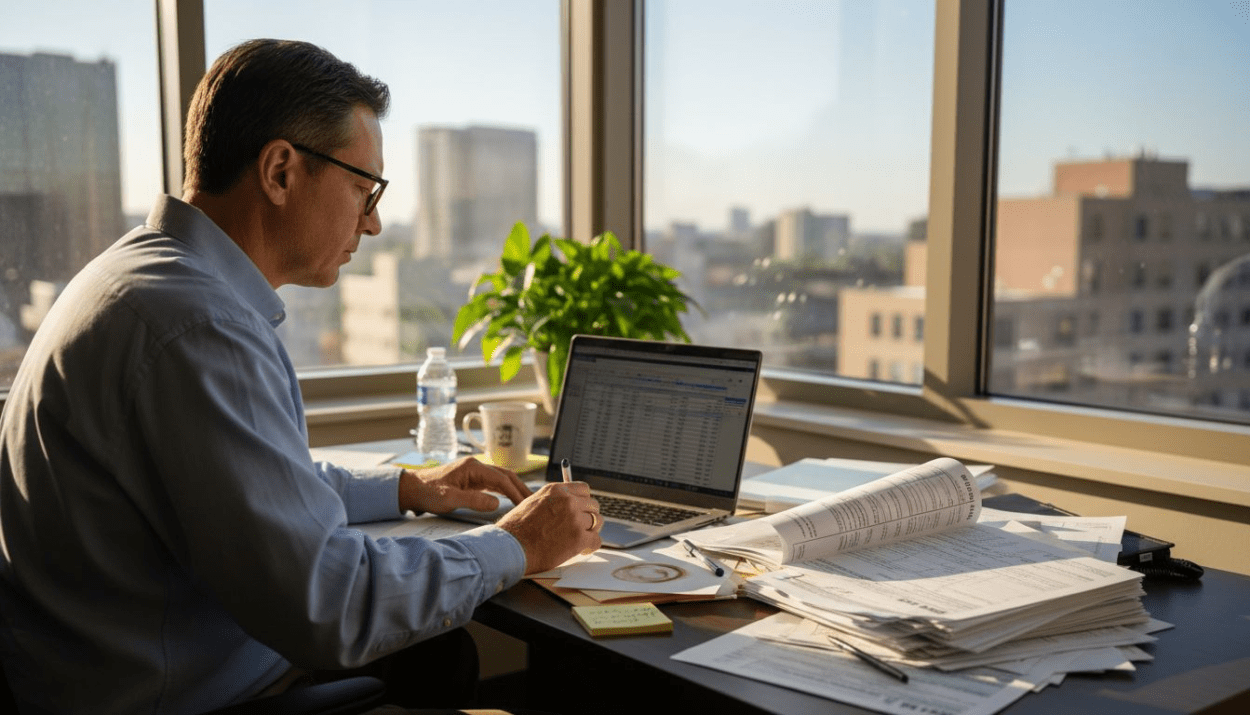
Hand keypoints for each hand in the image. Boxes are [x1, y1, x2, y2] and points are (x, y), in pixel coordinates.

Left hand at [398, 457, 531, 514]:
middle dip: (520, 488)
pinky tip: (510, 499)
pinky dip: (504, 490)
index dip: (515, 491)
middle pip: (505, 475)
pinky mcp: (470, 480)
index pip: (501, 478)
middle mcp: (475, 467)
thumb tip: (497, 503)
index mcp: (472, 468)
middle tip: (533, 502)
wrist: (410, 489)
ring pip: (500, 479)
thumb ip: (474, 501)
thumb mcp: (449, 500)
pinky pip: (492, 484)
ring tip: (526, 502)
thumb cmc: (427, 492)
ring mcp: (473, 473)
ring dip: (513, 489)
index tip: (526, 504)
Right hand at [497, 482, 601, 574]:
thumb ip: (552, 501)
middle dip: (589, 516)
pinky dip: (591, 546)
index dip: (584, 501)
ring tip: (581, 539)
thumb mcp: (532, 503)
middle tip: (582, 527)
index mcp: (556, 490)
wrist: (511, 548)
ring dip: (591, 531)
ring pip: (598, 521)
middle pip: (593, 505)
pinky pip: (597, 540)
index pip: (584, 489)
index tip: (582, 510)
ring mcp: (575, 519)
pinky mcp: (579, 538)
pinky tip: (583, 549)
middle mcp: (568, 501)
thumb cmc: (517, 530)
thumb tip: (565, 505)